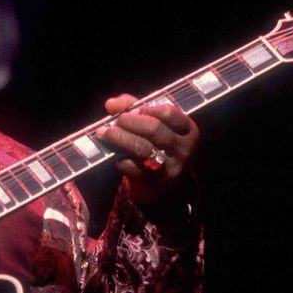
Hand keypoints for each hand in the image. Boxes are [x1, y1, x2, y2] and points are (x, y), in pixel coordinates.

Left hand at [94, 94, 198, 208]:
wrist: (167, 189)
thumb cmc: (159, 148)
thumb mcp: (157, 127)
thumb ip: (136, 110)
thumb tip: (112, 103)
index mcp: (188, 131)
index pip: (168, 113)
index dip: (146, 108)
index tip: (133, 109)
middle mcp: (183, 150)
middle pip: (154, 129)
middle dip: (130, 121)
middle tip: (115, 121)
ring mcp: (170, 168)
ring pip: (142, 148)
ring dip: (119, 138)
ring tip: (104, 133)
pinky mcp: (154, 183)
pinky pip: (132, 167)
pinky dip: (120, 158)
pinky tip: (114, 155)